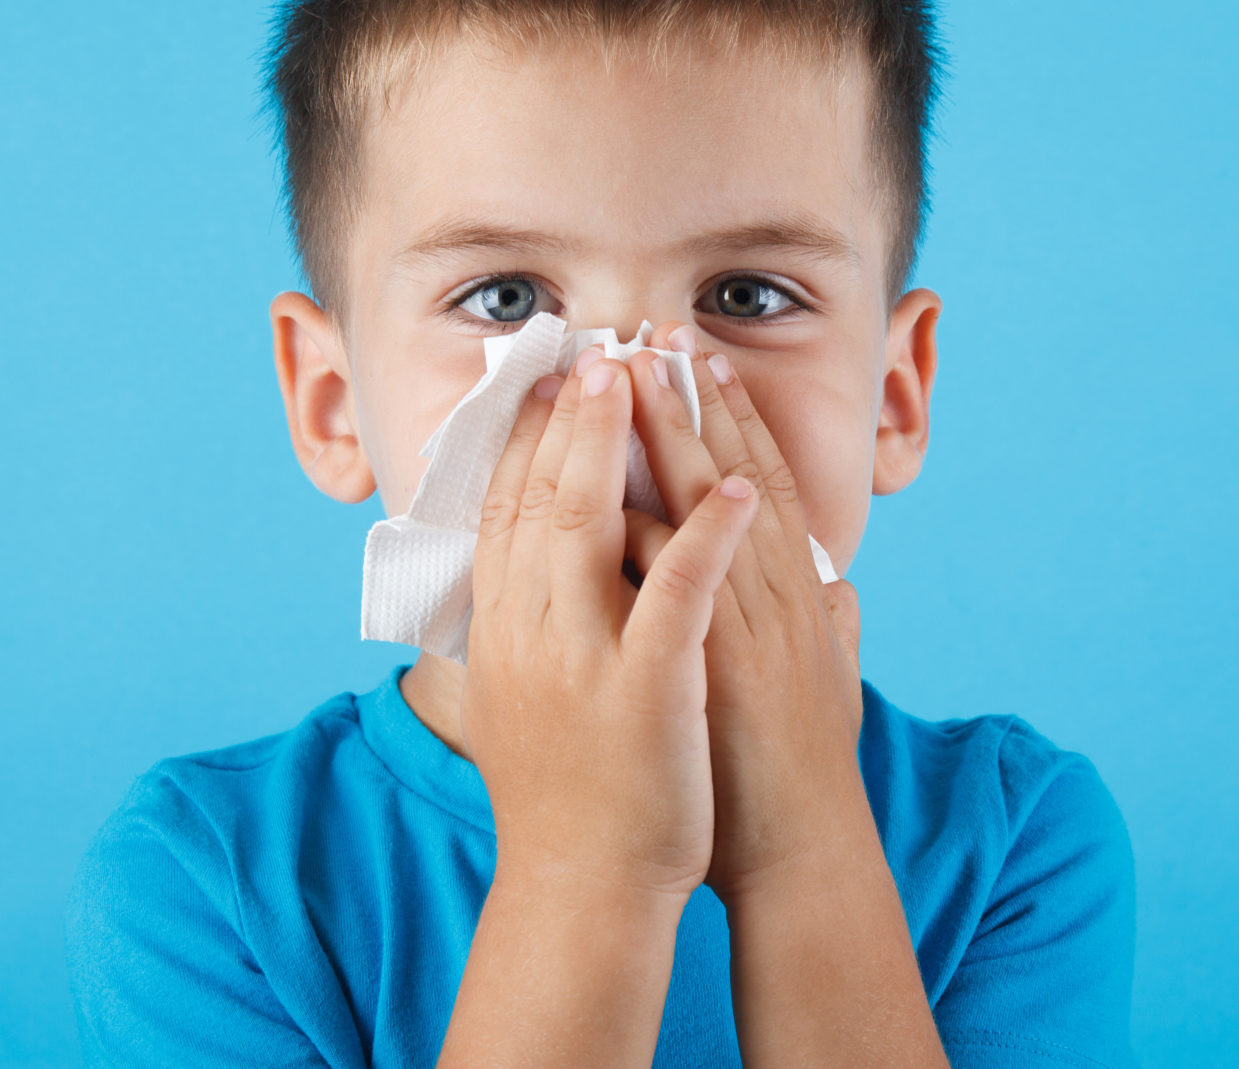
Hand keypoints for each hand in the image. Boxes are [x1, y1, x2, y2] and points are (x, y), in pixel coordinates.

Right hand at [460, 348, 762, 901]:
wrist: (582, 889)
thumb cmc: (567, 796)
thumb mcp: (522, 699)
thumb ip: (525, 631)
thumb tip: (515, 580)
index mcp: (503, 629)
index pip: (508, 509)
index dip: (531, 437)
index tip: (552, 377)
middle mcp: (529, 632)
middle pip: (543, 496)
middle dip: (573, 415)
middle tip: (598, 348)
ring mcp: (584, 657)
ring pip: (595, 524)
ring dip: (626, 442)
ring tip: (652, 376)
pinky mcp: (646, 688)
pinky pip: (680, 593)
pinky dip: (706, 534)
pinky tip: (735, 490)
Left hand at [616, 326, 869, 901]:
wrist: (796, 851)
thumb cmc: (803, 776)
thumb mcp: (833, 686)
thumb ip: (835, 631)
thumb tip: (844, 593)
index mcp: (799, 597)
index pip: (769, 485)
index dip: (741, 419)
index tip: (708, 361)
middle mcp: (775, 598)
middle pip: (735, 476)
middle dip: (696, 401)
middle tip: (661, 333)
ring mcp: (744, 628)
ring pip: (705, 510)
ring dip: (669, 437)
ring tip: (634, 375)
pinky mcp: (711, 664)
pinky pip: (671, 579)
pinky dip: (643, 529)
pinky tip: (610, 487)